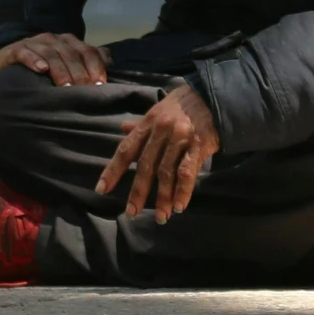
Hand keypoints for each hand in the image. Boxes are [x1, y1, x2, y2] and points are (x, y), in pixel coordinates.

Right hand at [0, 32, 109, 86]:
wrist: (6, 63)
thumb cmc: (42, 67)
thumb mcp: (66, 63)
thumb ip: (87, 60)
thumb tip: (111, 61)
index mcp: (68, 42)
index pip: (87, 50)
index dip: (95, 65)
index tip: (101, 84)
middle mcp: (52, 39)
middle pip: (70, 53)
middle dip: (79, 72)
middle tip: (84, 90)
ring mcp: (33, 43)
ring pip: (50, 53)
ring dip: (60, 69)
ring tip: (65, 86)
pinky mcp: (15, 50)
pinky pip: (25, 52)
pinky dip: (33, 59)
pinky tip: (40, 69)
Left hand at [96, 82, 220, 223]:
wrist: (211, 97)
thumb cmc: (181, 105)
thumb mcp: (158, 110)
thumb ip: (140, 124)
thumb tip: (122, 128)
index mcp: (148, 123)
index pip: (126, 149)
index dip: (113, 170)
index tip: (102, 190)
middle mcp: (161, 131)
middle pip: (146, 164)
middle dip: (138, 190)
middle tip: (131, 212)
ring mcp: (180, 138)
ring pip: (167, 172)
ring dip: (163, 197)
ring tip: (160, 217)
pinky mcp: (198, 146)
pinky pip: (188, 171)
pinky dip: (183, 191)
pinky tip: (179, 207)